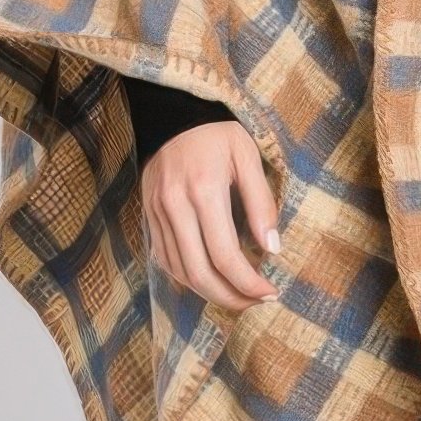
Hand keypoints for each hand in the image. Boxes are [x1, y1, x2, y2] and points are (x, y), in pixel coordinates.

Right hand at [141, 120, 280, 311]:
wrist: (174, 116)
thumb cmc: (218, 134)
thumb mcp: (248, 156)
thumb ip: (261, 202)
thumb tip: (272, 248)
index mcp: (204, 190)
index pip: (225, 255)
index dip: (248, 283)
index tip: (269, 293)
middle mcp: (175, 206)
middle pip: (200, 273)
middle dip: (230, 298)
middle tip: (255, 303)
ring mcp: (157, 213)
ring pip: (180, 272)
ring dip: (209, 293)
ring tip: (237, 296)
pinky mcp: (149, 217)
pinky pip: (165, 259)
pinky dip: (187, 278)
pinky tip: (209, 279)